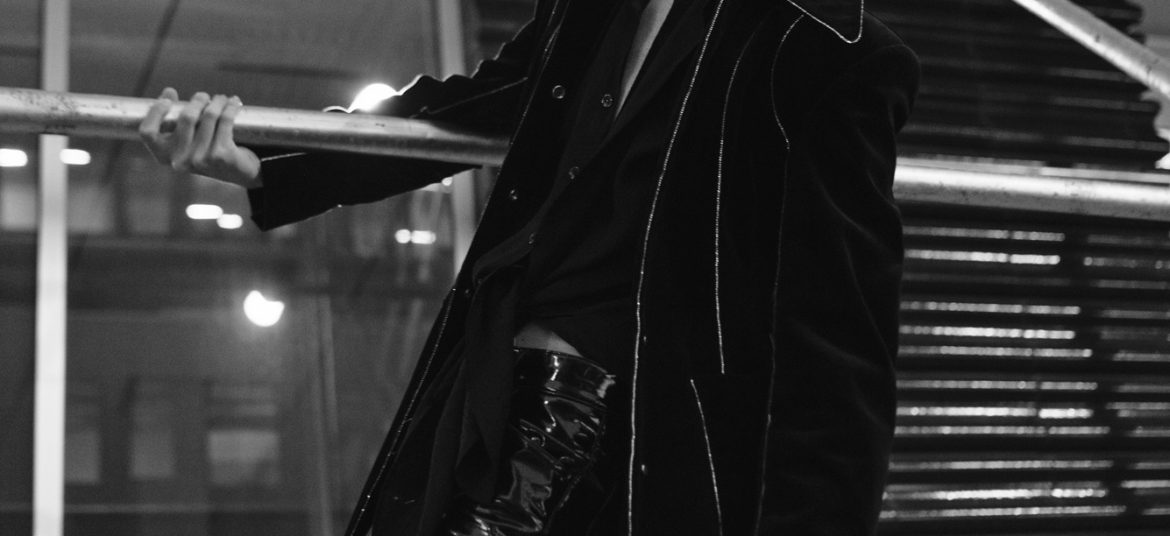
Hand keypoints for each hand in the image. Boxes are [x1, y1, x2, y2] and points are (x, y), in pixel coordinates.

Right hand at [139, 88, 261, 188]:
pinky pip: (225, 120)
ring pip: (208, 116)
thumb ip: (174, 116)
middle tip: (204, 96)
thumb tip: (169, 92)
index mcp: (164, 155)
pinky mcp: (222, 155)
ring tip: (221, 98)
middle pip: (186, 118)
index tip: (167, 100)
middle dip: (197, 100)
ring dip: (217, 101)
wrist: (237, 173)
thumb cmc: (206, 150)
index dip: (155, 113)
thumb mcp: (186, 138)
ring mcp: (201, 159)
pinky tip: (233, 103)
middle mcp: (180, 160)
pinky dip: (231, 108)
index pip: (148, 132)